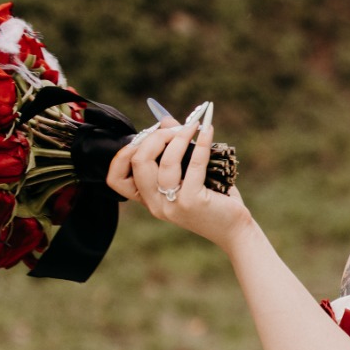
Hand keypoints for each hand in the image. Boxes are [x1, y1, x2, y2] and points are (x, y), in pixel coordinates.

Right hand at [105, 109, 254, 249]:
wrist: (233, 229)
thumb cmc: (211, 200)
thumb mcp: (187, 174)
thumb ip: (173, 149)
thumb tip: (165, 120)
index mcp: (148, 198)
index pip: (116, 179)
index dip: (124, 153)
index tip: (146, 137)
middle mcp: (155, 204)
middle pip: (139, 162)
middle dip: (156, 137)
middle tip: (175, 128)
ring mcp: (172, 205)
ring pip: (165, 162)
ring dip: (179, 137)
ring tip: (193, 126)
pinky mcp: (193, 202)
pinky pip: (194, 165)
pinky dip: (201, 143)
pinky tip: (207, 131)